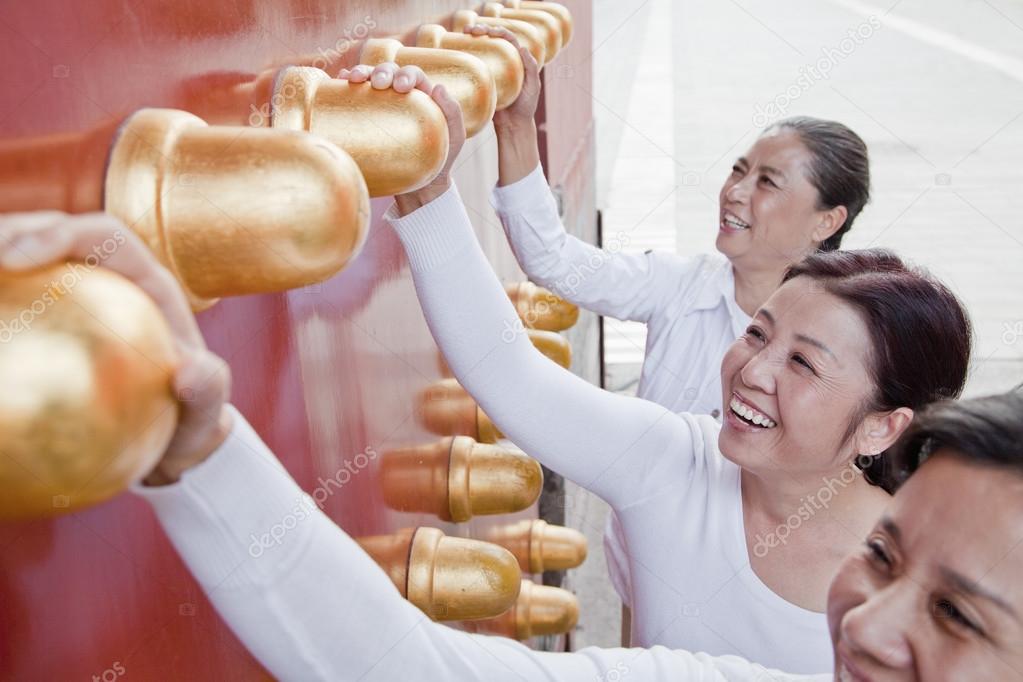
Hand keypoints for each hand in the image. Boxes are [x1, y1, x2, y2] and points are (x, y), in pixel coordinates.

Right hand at [0, 211, 232, 485]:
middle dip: (3, 232)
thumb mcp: (205, 416)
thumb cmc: (187, 423)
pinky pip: (10, 310)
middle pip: (44, 234)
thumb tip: (191, 372)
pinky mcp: (41, 326)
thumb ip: (209, 392)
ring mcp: (65, 300)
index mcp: (143, 280)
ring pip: (15, 266)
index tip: (17, 257)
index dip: (57, 231)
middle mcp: (101, 278)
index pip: (101, 234)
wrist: (163, 445)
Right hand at [338, 62, 465, 213]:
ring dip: (362, 73)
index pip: (413, 74)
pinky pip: (354, 96)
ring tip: (353, 79)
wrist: (421, 186)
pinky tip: (339, 82)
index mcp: (422, 93)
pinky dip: (345, 85)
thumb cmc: (441, 158)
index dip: (406, 73)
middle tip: (379, 84)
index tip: (401, 86)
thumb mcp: (454, 137)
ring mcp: (382, 104)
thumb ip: (453, 113)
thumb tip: (439, 87)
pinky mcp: (367, 117)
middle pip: (389, 72)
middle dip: (382, 71)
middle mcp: (401, 94)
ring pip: (370, 79)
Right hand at [463, 25, 540, 131]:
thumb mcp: (533, 87)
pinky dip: (467, 54)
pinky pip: (475, 63)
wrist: (512, 124)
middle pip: (494, 39)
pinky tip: (459, 50)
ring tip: (463, 33)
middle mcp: (505, 60)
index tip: (488, 32)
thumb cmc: (526, 107)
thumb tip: (523, 48)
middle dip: (482, 29)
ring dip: (473, 38)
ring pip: (483, 48)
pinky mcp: (483, 78)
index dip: (499, 31)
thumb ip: (531, 69)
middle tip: (469, 30)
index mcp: (518, 59)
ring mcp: (493, 69)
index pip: (509, 39)